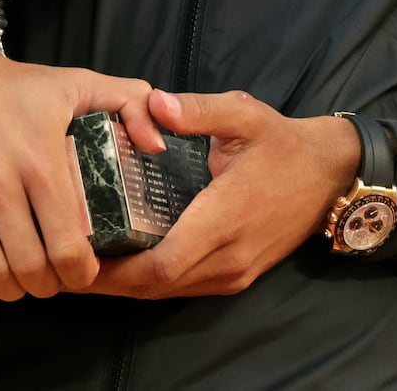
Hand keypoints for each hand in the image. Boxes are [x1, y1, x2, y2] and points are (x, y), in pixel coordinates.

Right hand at [0, 17, 163, 304]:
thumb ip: (131, 102)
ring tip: (24, 280)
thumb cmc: (9, 83)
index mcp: (40, 158)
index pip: (66, 246)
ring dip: (12, 291)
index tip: (84, 271)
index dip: (80, 274)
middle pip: (30, 269)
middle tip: (54, 278)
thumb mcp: (75, 81)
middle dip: (48, 286)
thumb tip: (158, 145)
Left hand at [83, 88, 361, 298]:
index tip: (77, 252)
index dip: (117, 269)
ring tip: (86, 259)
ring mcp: (234, 272)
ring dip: (129, 284)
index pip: (163, 263)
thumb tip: (154, 103)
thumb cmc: (282, 143)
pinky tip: (127, 259)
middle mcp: (228, 257)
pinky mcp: (238, 275)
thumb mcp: (244, 114)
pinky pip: (187, 286)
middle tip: (66, 258)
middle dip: (111, 280)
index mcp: (225, 218)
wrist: (329, 175)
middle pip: (158, 286)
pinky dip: (152, 280)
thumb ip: (198, 110)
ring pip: (170, 292)